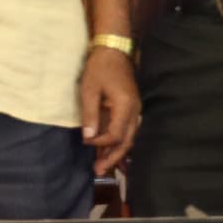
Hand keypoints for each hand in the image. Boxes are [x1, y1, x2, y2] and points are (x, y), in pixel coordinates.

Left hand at [79, 43, 140, 175]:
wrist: (113, 51)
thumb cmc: (99, 69)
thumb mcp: (89, 90)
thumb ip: (90, 115)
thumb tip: (89, 138)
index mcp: (126, 106)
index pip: (117, 134)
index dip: (102, 143)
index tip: (87, 144)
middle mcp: (135, 111)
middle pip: (127, 141)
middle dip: (113, 157)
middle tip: (99, 171)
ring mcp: (134, 110)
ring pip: (128, 138)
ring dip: (116, 152)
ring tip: (103, 167)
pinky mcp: (130, 109)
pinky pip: (126, 130)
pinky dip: (117, 142)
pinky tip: (107, 151)